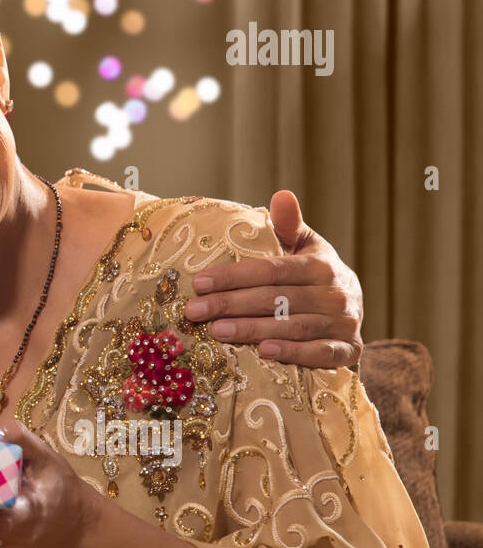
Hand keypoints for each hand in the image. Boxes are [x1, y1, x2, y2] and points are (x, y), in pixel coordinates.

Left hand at [183, 190, 363, 367]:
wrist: (352, 307)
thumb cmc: (313, 273)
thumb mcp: (304, 246)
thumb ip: (288, 225)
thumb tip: (282, 194)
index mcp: (321, 264)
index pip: (270, 270)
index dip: (233, 276)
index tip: (197, 282)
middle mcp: (336, 293)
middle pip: (275, 299)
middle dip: (230, 304)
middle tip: (194, 311)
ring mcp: (344, 323)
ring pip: (292, 326)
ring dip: (252, 329)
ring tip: (216, 331)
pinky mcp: (350, 350)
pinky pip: (321, 354)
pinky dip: (294, 353)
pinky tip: (264, 352)